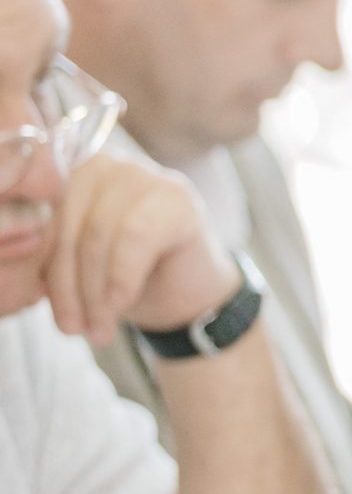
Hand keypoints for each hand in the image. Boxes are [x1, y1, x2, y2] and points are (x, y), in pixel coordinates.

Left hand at [45, 152, 240, 344]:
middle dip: (67, 286)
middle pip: (68, 226)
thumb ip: (46, 254)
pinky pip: (134, 239)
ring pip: (97, 235)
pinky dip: (122, 279)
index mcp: (69, 173)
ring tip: (98, 330)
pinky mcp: (175, 197)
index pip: (39, 215)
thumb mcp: (75, 266)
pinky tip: (121, 307)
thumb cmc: (128, 278)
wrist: (191, 294)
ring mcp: (142, 175)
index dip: (39, 263)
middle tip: (72, 328)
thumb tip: (11, 271)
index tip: (41, 304)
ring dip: (95, 292)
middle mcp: (102, 164)